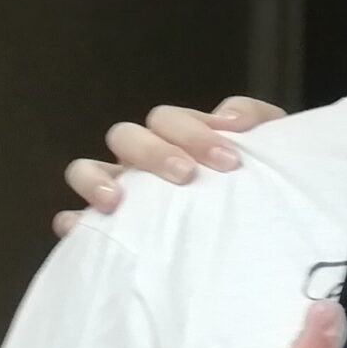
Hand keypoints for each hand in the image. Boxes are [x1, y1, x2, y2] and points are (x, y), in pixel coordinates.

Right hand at [56, 96, 287, 237]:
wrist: (272, 225)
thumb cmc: (261, 182)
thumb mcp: (270, 146)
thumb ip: (257, 119)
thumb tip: (229, 119)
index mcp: (178, 138)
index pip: (168, 120)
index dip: (194, 132)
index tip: (228, 160)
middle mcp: (144, 160)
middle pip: (126, 136)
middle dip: (153, 152)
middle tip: (186, 176)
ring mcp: (123, 191)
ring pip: (87, 168)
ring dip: (98, 179)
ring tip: (118, 201)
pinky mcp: (109, 228)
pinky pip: (75, 219)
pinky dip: (73, 220)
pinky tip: (80, 228)